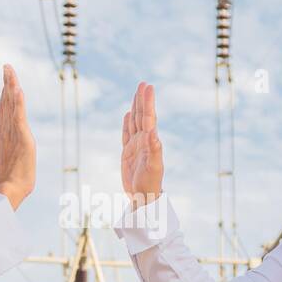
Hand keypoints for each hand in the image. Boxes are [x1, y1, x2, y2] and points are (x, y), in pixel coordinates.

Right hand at [0, 64, 35, 209]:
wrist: (10, 190)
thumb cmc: (9, 180)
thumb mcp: (4, 161)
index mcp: (3, 135)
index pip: (4, 110)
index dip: (4, 94)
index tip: (6, 80)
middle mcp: (5, 130)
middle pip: (5, 102)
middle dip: (7, 84)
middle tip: (6, 67)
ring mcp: (12, 132)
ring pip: (11, 105)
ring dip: (11, 86)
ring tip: (9, 70)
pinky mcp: (21, 137)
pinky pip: (19, 115)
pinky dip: (18, 101)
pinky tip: (18, 88)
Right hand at [121, 81, 163, 208]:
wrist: (143, 198)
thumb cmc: (150, 185)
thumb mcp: (153, 168)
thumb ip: (155, 150)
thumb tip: (153, 132)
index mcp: (150, 142)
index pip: (149, 118)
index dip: (148, 102)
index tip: (148, 87)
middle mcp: (144, 141)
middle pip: (142, 116)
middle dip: (142, 100)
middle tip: (143, 84)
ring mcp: (136, 146)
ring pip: (135, 122)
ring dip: (136, 107)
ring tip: (137, 93)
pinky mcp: (128, 153)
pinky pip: (126, 133)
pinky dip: (127, 123)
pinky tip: (128, 114)